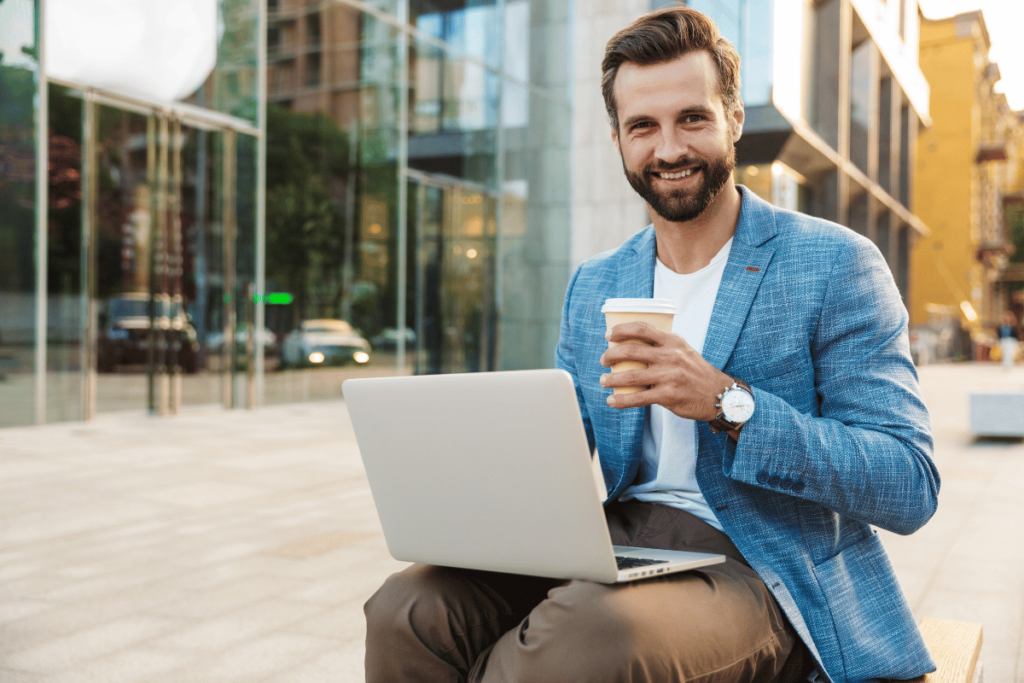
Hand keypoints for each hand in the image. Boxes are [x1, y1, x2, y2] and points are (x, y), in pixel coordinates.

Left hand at [599, 321, 732, 421]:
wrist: (718, 395)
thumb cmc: (695, 372)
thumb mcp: (683, 351)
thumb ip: (662, 346)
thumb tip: (631, 346)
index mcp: (673, 341)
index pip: (643, 328)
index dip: (621, 329)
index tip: (608, 335)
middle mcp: (671, 356)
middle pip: (632, 351)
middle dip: (611, 355)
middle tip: (603, 360)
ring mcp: (669, 376)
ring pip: (631, 376)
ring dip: (612, 379)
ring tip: (603, 380)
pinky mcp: (668, 396)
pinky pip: (638, 398)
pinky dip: (621, 400)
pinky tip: (611, 401)